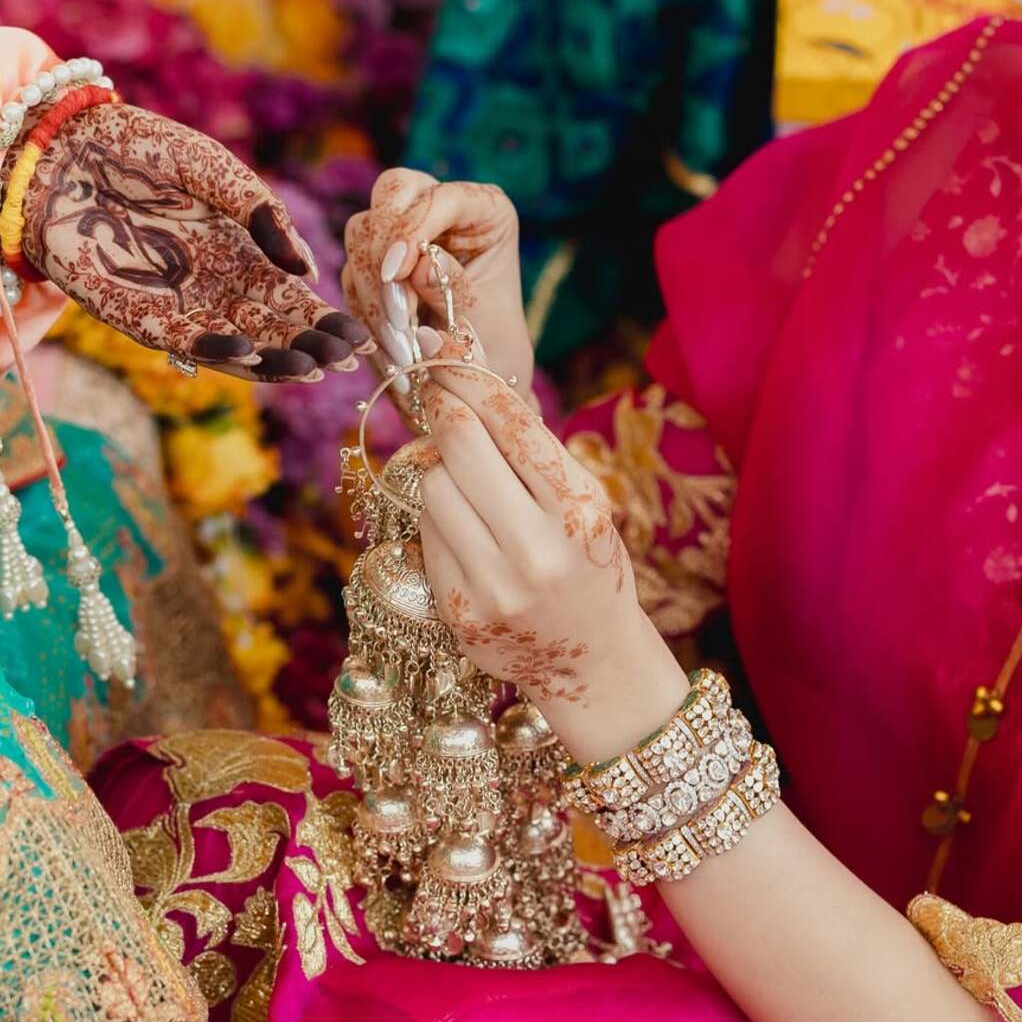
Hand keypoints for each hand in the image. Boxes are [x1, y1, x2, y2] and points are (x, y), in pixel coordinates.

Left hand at [23, 104, 371, 381]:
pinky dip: (220, 352)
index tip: (359, 337)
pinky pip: (188, 345)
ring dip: (276, 362)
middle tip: (347, 358)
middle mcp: (216, 286)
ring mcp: (181, 305)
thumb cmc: (139, 148)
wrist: (62, 150)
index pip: (292, 299)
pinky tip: (251, 352)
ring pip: (241, 348)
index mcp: (240, 252)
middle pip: (275, 330)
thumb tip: (308, 271)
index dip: (326, 319)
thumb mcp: (215, 170)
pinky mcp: (140, 317)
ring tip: (312, 366)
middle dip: (313, 346)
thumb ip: (262, 214)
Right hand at [342, 170, 532, 396]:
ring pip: (361, 237)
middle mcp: (438, 207)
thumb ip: (451, 287)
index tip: (396, 274)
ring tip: (401, 350)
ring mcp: (400, 231)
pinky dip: (365, 315)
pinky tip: (387, 353)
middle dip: (383, 252)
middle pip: (390, 193)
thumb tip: (419, 268)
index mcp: (482, 209)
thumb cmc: (493, 338)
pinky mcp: (373, 262)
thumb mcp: (484, 314)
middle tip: (396, 313)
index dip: (411, 229)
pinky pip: (352, 277)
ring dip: (373, 294)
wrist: (476, 371)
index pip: (439, 196)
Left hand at [415, 333, 686, 762]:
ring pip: (432, 491)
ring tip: (462, 482)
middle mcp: (537, 547)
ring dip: (438, 473)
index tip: (447, 360)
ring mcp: (495, 584)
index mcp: (579, 509)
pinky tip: (463, 529)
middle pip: (460, 448)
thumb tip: (468, 385)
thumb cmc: (588, 566)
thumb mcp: (584, 506)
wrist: (594, 661)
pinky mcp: (460, 611)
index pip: (511, 425)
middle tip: (437, 398)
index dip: (470, 383)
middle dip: (444, 414)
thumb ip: (534, 455)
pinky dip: (438, 523)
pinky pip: (427, 539)